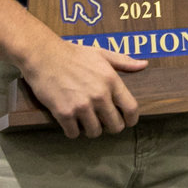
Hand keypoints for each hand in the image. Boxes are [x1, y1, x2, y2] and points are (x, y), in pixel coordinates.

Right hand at [18, 39, 146, 138]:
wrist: (44, 55)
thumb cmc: (73, 53)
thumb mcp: (102, 53)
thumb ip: (124, 62)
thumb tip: (143, 65)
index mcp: (111, 81)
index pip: (131, 109)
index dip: (131, 120)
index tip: (127, 122)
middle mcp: (99, 95)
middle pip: (115, 125)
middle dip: (111, 127)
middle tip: (104, 123)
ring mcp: (82, 106)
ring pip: (94, 132)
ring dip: (91, 130)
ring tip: (86, 122)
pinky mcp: (64, 113)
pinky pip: (73, 133)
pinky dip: (73, 131)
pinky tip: (71, 123)